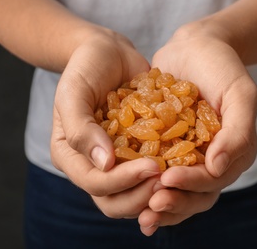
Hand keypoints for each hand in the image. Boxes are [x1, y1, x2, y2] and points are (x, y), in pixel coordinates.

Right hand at [50, 27, 160, 217]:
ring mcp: (116, 161)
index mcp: (70, 156)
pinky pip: (150, 174)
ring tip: (178, 176)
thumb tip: (104, 164)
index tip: (152, 166)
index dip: (122, 181)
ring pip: (134, 195)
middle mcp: (93, 165)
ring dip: (155, 191)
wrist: (108, 53)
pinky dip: (166, 175)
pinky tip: (185, 166)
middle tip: (167, 179)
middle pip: (114, 202)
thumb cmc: (85, 69)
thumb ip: (80, 129)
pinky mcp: (136, 153)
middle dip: (141, 195)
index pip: (95, 183)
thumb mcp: (73, 92)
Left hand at [138, 21, 256, 234]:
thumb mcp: (240, 94)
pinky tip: (125, 190)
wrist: (196, 46)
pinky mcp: (165, 146)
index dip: (192, 184)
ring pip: (175, 189)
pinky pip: (155, 169)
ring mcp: (187, 155)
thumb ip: (237, 132)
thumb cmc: (222, 67)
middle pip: (194, 193)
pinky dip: (143, 183)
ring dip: (157, 202)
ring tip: (139, 214)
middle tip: (150, 206)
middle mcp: (210, 160)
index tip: (167, 180)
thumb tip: (218, 168)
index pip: (213, 179)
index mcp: (232, 153)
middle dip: (173, 202)